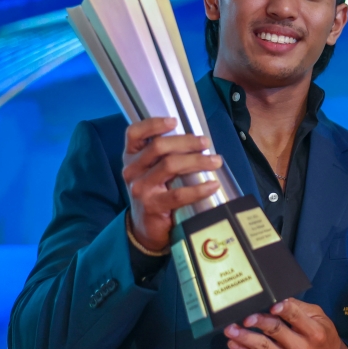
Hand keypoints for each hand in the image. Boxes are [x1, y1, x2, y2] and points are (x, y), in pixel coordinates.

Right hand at [122, 117, 222, 251]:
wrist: (145, 228)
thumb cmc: (155, 193)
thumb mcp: (153, 171)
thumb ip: (165, 155)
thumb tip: (197, 141)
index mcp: (132, 156)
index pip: (135, 133)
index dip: (153, 124)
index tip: (175, 121)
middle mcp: (132, 170)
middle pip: (158, 147)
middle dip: (186, 142)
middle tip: (206, 143)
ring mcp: (140, 188)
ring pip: (170, 166)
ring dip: (197, 161)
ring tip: (215, 161)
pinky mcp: (152, 206)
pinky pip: (179, 194)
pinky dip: (199, 188)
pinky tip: (213, 185)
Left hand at [224, 298, 347, 348]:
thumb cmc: (325, 341)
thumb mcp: (321, 320)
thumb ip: (301, 309)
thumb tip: (277, 300)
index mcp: (315, 333)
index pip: (295, 317)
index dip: (282, 309)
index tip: (270, 304)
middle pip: (276, 331)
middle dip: (257, 322)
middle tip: (243, 316)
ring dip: (244, 338)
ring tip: (230, 330)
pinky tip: (234, 345)